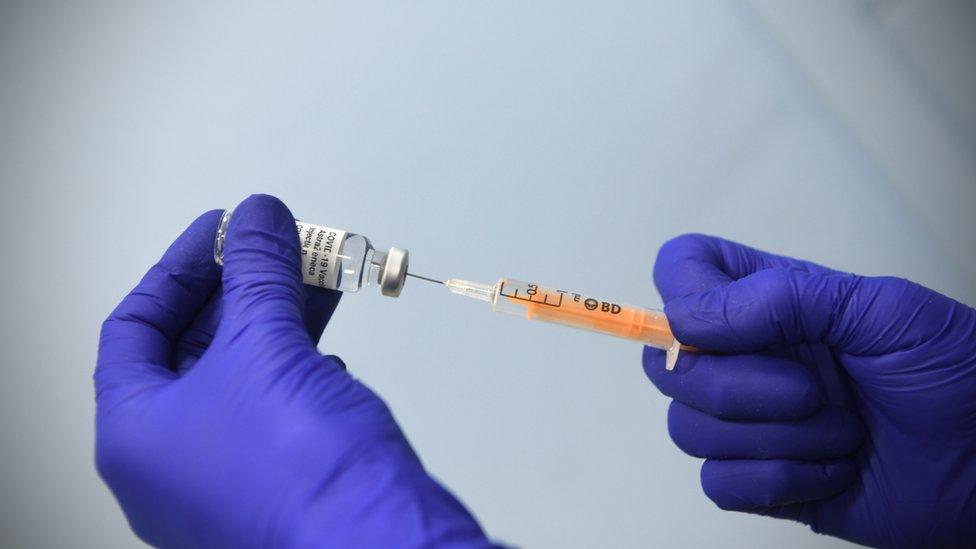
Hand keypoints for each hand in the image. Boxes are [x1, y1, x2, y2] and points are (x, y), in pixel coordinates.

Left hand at [96, 195, 491, 547]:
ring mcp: (225, 475)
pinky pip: (276, 401)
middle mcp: (172, 463)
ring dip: (276, 315)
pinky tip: (326, 332)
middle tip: (272, 245)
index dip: (179, 268)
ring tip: (312, 270)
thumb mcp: (266, 347)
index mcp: (136, 436)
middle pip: (193, 348)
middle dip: (239, 287)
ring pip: (242, 373)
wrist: (376, 539)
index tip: (220, 230)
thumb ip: (258, 272)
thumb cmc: (300, 476)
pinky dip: (298, 357)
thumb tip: (257, 219)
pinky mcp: (279, 477)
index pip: (135, 328)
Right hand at [643, 234, 975, 546]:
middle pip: (666, 366)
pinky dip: (778, 481)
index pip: (681, 272)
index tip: (719, 327)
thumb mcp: (880, 309)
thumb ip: (779, 297)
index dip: (680, 296)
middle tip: (814, 390)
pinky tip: (834, 471)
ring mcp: (750, 421)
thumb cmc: (955, 371)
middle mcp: (746, 357)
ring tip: (844, 432)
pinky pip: (719, 484)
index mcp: (768, 301)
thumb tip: (684, 317)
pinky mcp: (762, 480)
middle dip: (738, 387)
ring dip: (777, 438)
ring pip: (688, 429)